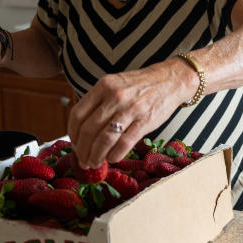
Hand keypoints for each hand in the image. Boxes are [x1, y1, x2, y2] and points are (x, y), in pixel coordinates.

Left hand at [67, 60, 193, 167]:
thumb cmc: (141, 85)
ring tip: (94, 163)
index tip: (75, 144)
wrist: (171, 80)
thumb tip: (83, 130)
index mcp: (104, 86)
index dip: (72, 133)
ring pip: (104, 139)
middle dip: (82, 150)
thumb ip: (99, 102)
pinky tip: (112, 158)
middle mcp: (115, 96)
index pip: (78, 114)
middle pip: (89, 130)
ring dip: (96, 156)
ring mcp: (131, 109)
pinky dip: (115, 155)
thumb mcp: (116, 84)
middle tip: (82, 160)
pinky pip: (124, 143)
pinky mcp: (145, 121)